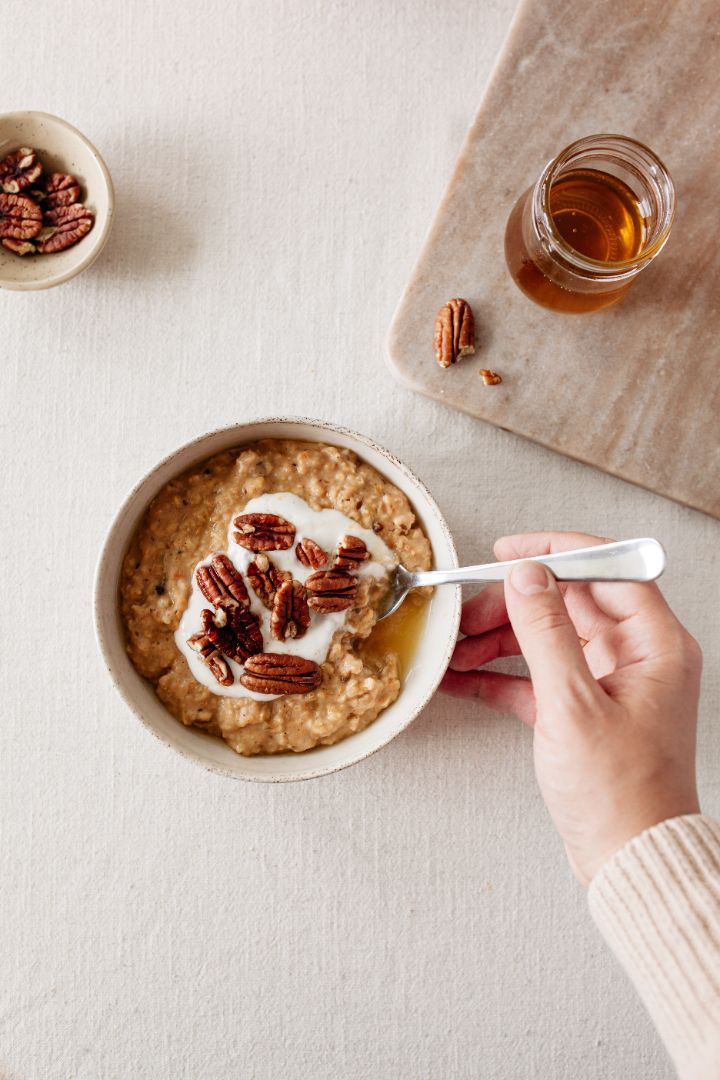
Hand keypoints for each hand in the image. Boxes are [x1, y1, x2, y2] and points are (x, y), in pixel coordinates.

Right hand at [441, 532, 701, 884]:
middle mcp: (636, 656)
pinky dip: (501, 675)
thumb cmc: (620, 794)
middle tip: (466, 615)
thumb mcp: (572, 705)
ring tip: (456, 650)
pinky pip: (537, 677)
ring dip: (498, 641)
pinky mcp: (584, 710)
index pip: (607, 568)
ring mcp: (609, 683)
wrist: (629, 861)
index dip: (554, 552)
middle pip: (568, 603)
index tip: (506, 552)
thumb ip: (545, 632)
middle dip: (511, 606)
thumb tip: (526, 576)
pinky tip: (462, 678)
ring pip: (547, 639)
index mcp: (654, 644)